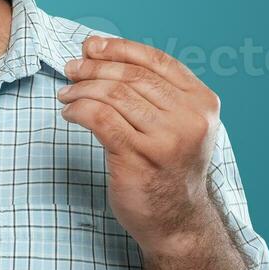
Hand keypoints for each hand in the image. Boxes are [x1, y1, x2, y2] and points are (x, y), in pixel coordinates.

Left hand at [57, 35, 221, 247]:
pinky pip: (101, 119)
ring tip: (66, 94)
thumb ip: (152, 91)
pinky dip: (79, 110)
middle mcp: (189, 118)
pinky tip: (70, 114)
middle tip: (71, 69)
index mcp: (202, 102)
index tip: (91, 46)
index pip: (157, 61)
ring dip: (82, 89)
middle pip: (132, 76)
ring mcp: (166, 139)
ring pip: (114, 95)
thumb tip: (99, 50)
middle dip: (94, 67)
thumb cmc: (168, 169)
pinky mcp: (140, 158)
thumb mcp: (176, 124)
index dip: (120, 48)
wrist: (177, 223)